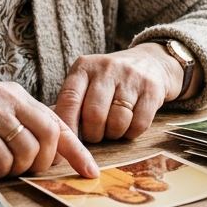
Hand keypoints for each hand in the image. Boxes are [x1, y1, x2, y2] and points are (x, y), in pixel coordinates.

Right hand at [0, 81, 97, 178]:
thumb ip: (17, 124)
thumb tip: (48, 152)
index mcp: (15, 94)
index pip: (57, 122)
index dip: (76, 150)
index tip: (90, 172)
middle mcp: (7, 98)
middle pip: (49, 135)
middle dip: (44, 161)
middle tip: (27, 170)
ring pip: (27, 149)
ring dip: (18, 168)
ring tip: (2, 168)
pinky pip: (1, 158)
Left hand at [54, 43, 182, 142]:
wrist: (150, 62)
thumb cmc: (109, 81)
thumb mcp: (87, 82)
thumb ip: (72, 103)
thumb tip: (55, 134)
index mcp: (84, 67)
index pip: (70, 99)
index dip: (67, 125)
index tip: (65, 144)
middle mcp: (106, 68)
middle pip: (94, 115)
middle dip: (93, 134)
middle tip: (95, 134)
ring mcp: (131, 77)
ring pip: (117, 122)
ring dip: (113, 134)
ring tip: (112, 128)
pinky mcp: (151, 89)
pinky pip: (139, 124)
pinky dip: (131, 133)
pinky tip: (129, 125)